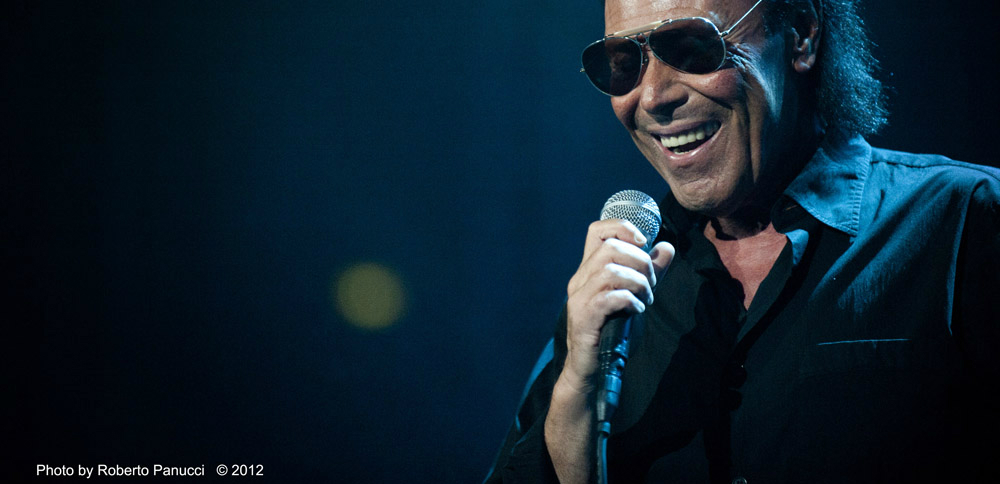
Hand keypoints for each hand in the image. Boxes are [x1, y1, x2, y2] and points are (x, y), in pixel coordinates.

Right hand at [562, 219, 673, 391]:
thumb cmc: (611, 330)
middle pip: (609, 248)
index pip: (597, 230)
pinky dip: (630, 300)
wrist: (591, 367)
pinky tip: (638, 310)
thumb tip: (666, 246)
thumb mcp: (634, 294)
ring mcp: (578, 298)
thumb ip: (650, 272)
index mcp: (589, 270)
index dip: (621, 227)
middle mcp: (579, 279)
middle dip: (640, 261)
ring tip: (647, 298)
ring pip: (610, 270)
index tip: (644, 242)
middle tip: (652, 283)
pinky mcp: (583, 317)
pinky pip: (609, 297)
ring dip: (638, 282)